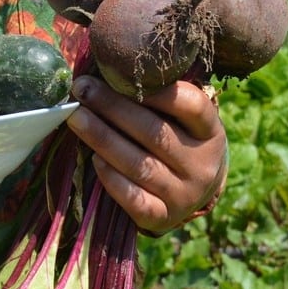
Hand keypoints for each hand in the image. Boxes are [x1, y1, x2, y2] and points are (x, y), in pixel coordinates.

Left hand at [65, 74, 226, 233]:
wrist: (193, 192)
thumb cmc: (179, 141)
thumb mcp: (182, 120)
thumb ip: (158, 98)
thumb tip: (108, 71)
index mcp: (211, 133)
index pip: (193, 106)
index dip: (159, 91)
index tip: (123, 74)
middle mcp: (202, 165)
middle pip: (156, 133)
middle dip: (114, 108)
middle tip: (82, 89)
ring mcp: (185, 194)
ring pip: (140, 165)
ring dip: (103, 139)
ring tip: (76, 118)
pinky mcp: (164, 217)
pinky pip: (134, 198)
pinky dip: (112, 178)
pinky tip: (94, 159)